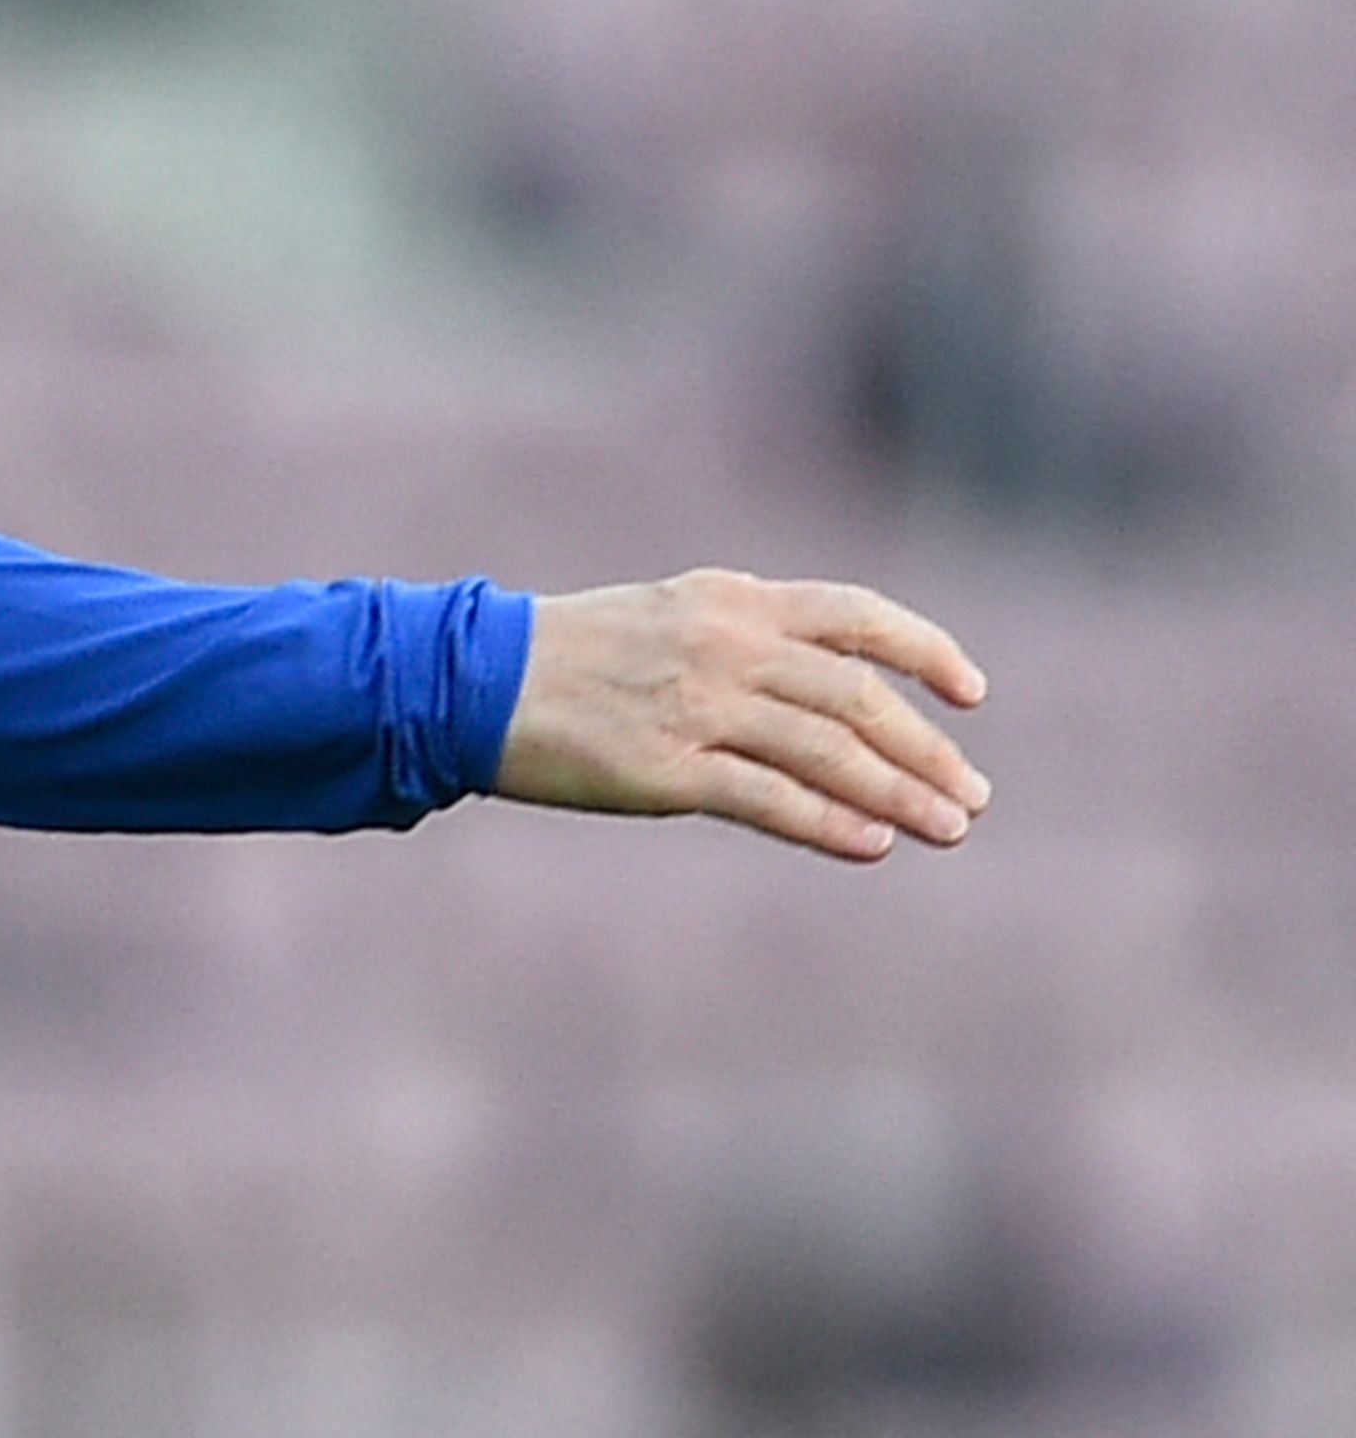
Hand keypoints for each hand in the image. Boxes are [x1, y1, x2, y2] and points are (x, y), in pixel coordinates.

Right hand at [496, 569, 991, 860]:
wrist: (472, 679)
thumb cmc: (574, 655)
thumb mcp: (670, 618)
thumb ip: (751, 643)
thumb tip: (840, 696)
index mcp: (730, 599)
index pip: (856, 616)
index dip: (925, 651)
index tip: (973, 693)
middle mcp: (724, 645)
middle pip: (857, 696)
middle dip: (927, 749)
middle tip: (973, 796)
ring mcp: (696, 706)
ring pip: (829, 751)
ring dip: (902, 793)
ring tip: (950, 829)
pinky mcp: (665, 768)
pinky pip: (771, 799)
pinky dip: (832, 823)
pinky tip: (873, 844)